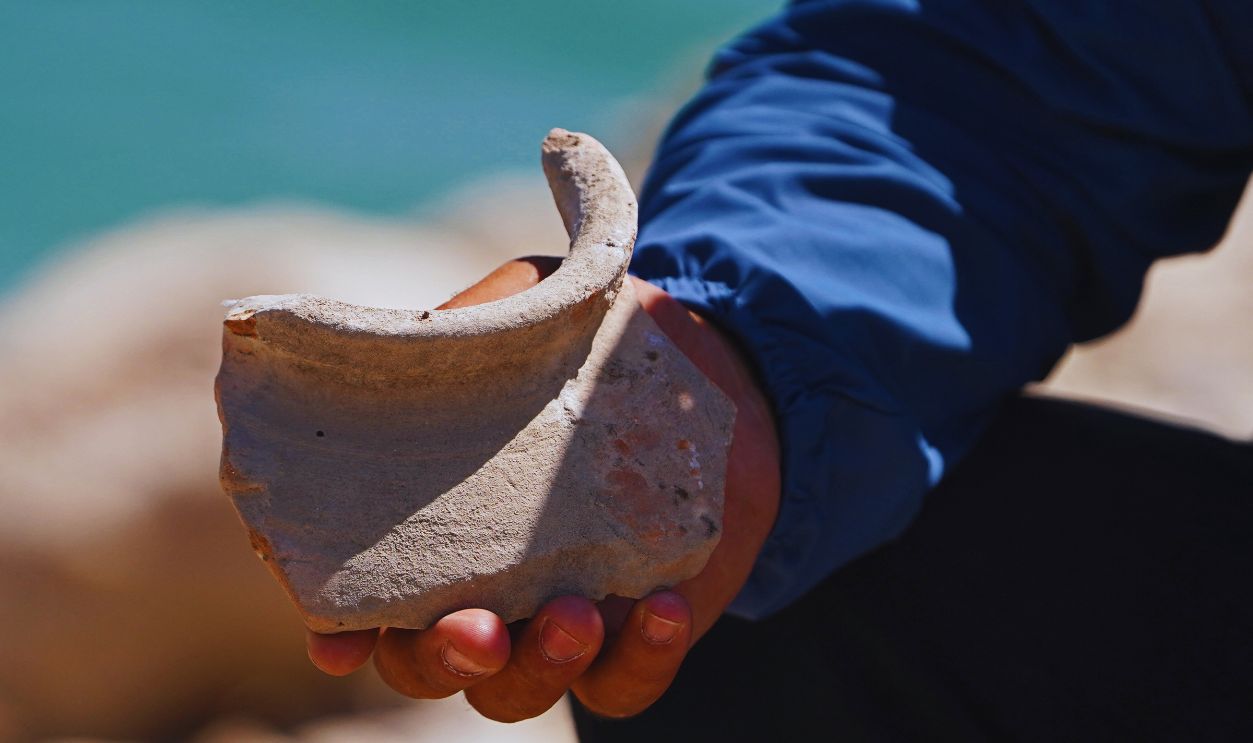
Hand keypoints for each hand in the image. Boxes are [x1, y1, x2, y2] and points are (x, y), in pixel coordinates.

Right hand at [306, 257, 780, 719]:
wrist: (700, 357)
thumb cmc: (580, 342)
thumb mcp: (510, 322)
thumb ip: (451, 344)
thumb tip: (372, 349)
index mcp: (429, 526)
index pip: (362, 602)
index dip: (343, 632)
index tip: (339, 641)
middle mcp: (480, 587)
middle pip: (432, 666)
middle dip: (446, 658)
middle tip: (478, 627)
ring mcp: (555, 616)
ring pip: (520, 689)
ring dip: (540, 668)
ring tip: (575, 613)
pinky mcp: (635, 630)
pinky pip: (625, 682)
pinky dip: (639, 660)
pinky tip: (657, 607)